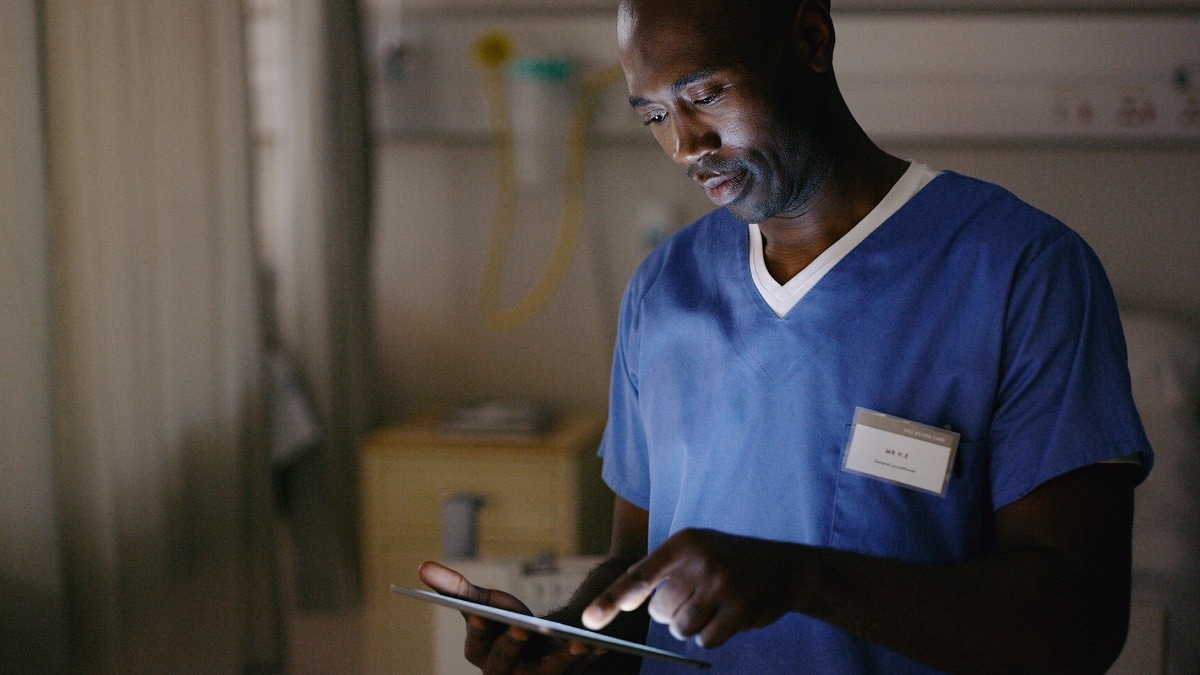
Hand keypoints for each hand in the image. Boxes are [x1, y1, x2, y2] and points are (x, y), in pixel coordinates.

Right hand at [418, 561, 601, 673]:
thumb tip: (422, 566)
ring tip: (576, 642)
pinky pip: (573, 673)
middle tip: (523, 626)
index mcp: (480, 652)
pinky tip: (598, 643)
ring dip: (561, 660)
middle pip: (505, 661)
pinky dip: (587, 658)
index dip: (478, 629)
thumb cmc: (506, 622)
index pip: (475, 642)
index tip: (482, 613)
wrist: (540, 646)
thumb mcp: (485, 603)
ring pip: (545, 674)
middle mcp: (501, 672)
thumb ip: (457, 588)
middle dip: (513, 644)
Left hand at [581, 529, 799, 647]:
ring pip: (681, 628)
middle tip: (697, 599)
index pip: (639, 575)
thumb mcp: (698, 550)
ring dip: (693, 626)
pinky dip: (713, 635)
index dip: (612, 600)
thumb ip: (663, 571)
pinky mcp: (739, 609)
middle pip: (660, 612)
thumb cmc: (731, 561)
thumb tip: (621, 601)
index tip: (589, 620)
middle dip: (671, 614)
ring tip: (716, 605)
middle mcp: (700, 560)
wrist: (788, 568)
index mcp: (684, 542)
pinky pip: (706, 639)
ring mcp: (721, 585)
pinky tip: (730, 616)